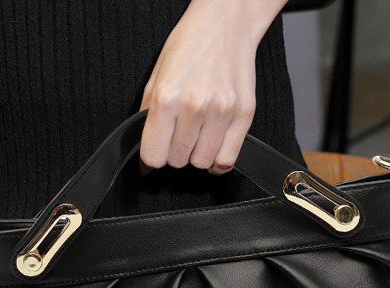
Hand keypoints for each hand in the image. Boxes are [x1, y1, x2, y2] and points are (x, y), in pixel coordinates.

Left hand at [138, 0, 287, 176]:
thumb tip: (145, 157)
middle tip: (178, 135)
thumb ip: (148, 118)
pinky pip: (226, 160)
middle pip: (178, 161)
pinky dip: (218, 162)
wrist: (225, 23)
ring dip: (196, 155)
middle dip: (174, 152)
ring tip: (196, 137)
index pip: (154, 155)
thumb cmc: (189, 46)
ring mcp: (222, 112)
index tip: (155, 154)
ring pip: (201, 163)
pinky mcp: (243, 115)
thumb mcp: (157, 77)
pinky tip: (212, 148)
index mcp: (167, 97)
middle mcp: (195, 107)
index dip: (151, 158)